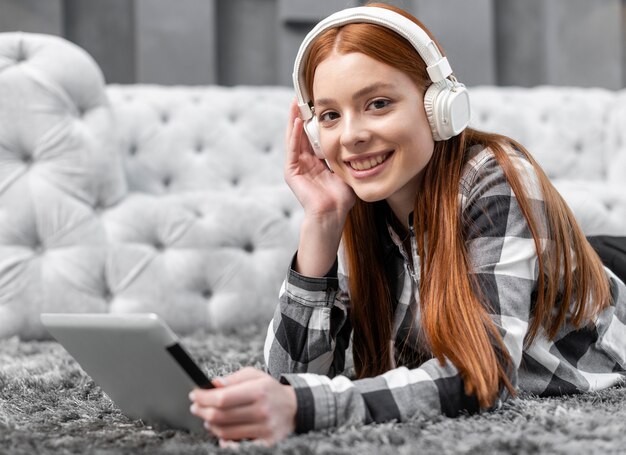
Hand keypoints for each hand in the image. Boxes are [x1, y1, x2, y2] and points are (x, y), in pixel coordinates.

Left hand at [189, 367, 296, 445]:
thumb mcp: (255, 376)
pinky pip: (236, 444)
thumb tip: (213, 384)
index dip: (204, 397)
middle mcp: (262, 411)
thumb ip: (234, 379)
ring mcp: (264, 429)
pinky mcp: (266, 443)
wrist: (294, 408)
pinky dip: (224, 439)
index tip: (194, 395)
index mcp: (259, 391)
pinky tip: (219, 431)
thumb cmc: (270, 390)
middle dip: (202, 411)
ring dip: (210, 424)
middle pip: (220, 416)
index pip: (223, 398)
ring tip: (207, 417)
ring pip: (225, 432)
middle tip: (195, 407)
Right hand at [285, 99, 355, 219]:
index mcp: (316, 161)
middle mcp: (304, 162)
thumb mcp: (345, 168)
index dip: (314, 119)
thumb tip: (361, 140)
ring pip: (294, 137)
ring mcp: (296, 166)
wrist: (332, 214)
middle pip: (301, 133)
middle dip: (301, 115)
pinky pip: (293, 149)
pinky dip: (294, 135)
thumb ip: (347, 154)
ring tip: (296, 102)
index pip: (313, 135)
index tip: (318, 102)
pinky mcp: (291, 172)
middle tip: (302, 95)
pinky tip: (297, 121)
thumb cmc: (341, 197)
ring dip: (294, 119)